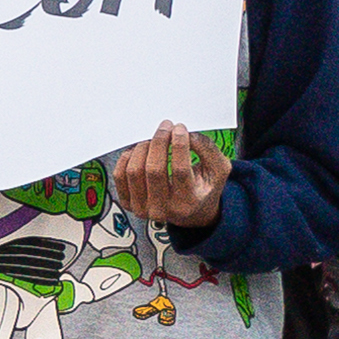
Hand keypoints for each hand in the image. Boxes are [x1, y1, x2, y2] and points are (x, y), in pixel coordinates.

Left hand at [111, 119, 232, 231]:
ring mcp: (143, 209)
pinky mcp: (129, 203)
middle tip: (165, 127)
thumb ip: (207, 148)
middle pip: (154, 169)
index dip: (179, 144)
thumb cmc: (203, 188)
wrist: (191, 212)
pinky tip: (140, 150)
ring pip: (134, 171)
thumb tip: (184, 133)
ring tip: (153, 139)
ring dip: (143, 147)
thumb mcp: (218, 170)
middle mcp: (164, 209)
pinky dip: (128, 157)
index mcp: (188, 202)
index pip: (180, 170)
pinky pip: (120, 176)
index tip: (179, 128)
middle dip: (159, 141)